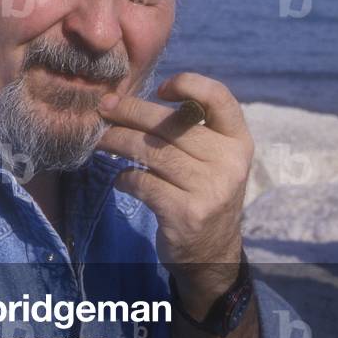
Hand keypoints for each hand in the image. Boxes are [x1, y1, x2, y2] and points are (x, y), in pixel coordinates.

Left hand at [96, 72, 254, 318]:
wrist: (211, 252)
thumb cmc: (203, 189)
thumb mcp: (211, 157)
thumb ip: (188, 127)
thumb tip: (128, 98)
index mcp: (238, 140)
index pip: (219, 97)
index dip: (189, 84)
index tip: (160, 89)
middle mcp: (229, 162)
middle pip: (171, 124)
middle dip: (131, 111)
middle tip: (104, 107)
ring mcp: (210, 189)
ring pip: (152, 152)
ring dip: (118, 141)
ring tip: (100, 138)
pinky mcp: (187, 213)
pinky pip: (143, 183)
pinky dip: (125, 178)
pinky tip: (122, 179)